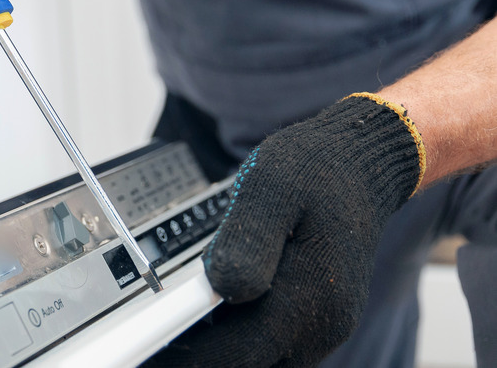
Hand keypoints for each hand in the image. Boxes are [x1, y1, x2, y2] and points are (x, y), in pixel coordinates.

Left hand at [144, 94, 424, 366]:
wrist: (360, 165)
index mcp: (307, 302)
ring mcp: (319, 330)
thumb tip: (223, 287)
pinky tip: (218, 301)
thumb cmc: (318, 169)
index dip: (184, 357)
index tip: (152, 344)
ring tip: (187, 309)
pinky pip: (267, 344)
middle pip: (243, 364)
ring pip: (256, 358)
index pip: (231, 358)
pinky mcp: (314, 322)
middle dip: (200, 349)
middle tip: (163, 324)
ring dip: (219, 342)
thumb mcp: (272, 185)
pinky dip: (237, 332)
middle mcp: (318, 329)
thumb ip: (246, 239)